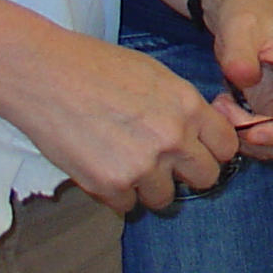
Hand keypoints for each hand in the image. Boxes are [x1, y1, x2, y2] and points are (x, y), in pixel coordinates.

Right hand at [0, 26, 236, 213]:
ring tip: (124, 161)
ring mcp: (142, 166)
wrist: (46, 75)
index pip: (226, 147)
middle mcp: (172, 139)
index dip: (213, 151)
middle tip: (163, 163)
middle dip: (186, 174)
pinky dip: (115, 193)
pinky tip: (101, 166)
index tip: (198, 151)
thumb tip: (198, 132)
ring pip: (164, 198)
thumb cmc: (97, 67)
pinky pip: (126, 205)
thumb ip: (182, 107)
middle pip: (205, 179)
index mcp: (187, 107)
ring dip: (148, 187)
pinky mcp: (109, 185)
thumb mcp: (156, 76)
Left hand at [201, 0, 272, 162]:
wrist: (237, 7)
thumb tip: (243, 79)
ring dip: (254, 138)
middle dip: (265, 135)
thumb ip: (240, 54)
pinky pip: (270, 134)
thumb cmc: (245, 11)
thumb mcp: (239, 27)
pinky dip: (248, 134)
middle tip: (228, 115)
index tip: (253, 132)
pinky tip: (226, 111)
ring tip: (223, 110)